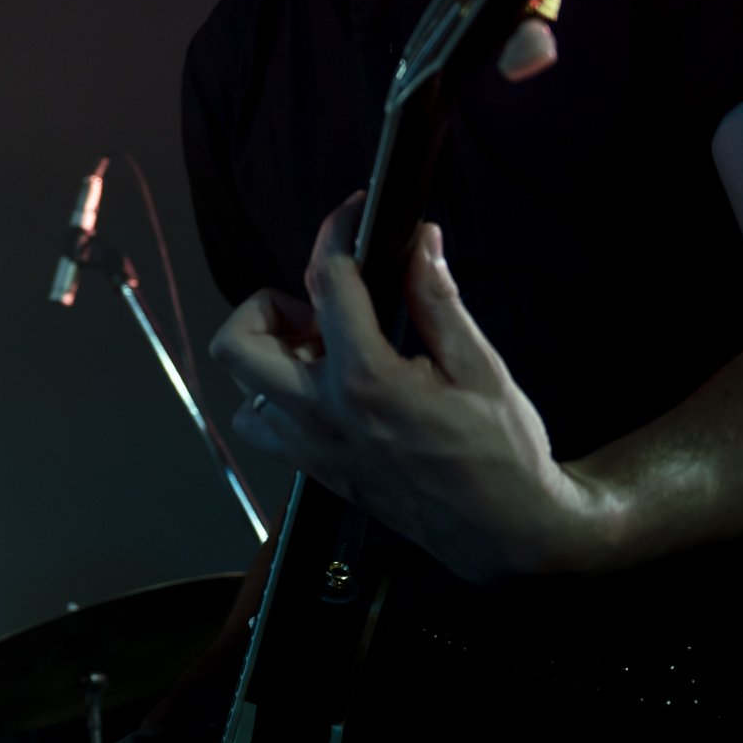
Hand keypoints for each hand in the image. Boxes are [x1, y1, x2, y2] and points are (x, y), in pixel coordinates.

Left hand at [219, 197, 602, 579]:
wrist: (504, 530)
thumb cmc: (501, 452)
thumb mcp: (479, 367)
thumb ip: (438, 301)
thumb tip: (421, 243)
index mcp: (367, 380)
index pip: (329, 283)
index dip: (338, 234)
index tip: (355, 213)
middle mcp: (321, 414)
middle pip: (237, 340)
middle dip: (269, 307)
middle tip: (322, 310)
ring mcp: (308, 447)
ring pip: (242, 384)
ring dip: (271, 355)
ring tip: (327, 352)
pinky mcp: (311, 469)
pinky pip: (261, 423)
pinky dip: (275, 397)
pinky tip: (325, 390)